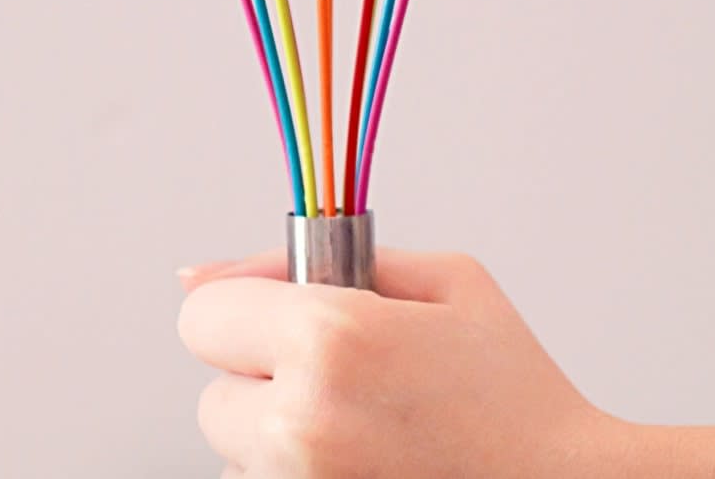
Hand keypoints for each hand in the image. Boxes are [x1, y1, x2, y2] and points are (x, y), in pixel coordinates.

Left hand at [177, 248, 615, 476]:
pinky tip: (365, 464)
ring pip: (235, 452)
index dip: (248, 308)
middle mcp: (300, 425)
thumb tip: (199, 274)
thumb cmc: (515, 392)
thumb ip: (319, 257)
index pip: (203, 313)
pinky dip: (297, 475)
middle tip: (348, 380)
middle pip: (212, 392)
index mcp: (332, 340)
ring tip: (368, 430)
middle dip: (266, 377)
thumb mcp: (444, 281)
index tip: (288, 316)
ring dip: (279, 435)